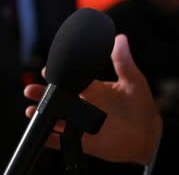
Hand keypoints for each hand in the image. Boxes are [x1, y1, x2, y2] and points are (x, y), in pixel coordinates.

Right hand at [24, 34, 162, 164]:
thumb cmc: (141, 107)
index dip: (61, 75)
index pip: (74, 80)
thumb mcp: (133, 81)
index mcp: (96, 90)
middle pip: (61, 98)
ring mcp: (83, 122)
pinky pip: (63, 140)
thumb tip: (120, 38)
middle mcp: (87, 105)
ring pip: (58, 117)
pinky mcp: (84, 140)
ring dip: (44, 113)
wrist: (146, 135)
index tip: (47, 70)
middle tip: (30, 90)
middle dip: (44, 94)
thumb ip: (123, 61)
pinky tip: (44, 133)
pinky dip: (51, 138)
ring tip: (31, 110)